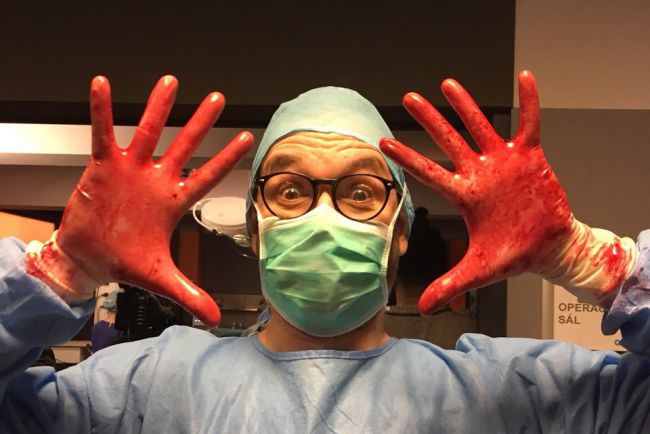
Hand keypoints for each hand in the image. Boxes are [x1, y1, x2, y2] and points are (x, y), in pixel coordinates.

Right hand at [26, 75, 253, 325]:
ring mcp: (131, 170)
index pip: (207, 176)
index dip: (226, 159)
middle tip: (219, 99)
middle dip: (201, 123)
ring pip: (148, 132)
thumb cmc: (124, 261)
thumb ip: (188, 294)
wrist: (88, 257)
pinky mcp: (103, 167)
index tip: (245, 138)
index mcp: (173, 202)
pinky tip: (102, 86)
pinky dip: (102, 111)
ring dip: (159, 108)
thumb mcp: (159, 278)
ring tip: (171, 82)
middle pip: (184, 146)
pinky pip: (103, 133)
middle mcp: (156, 180)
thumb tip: (214, 318)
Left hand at [380, 70, 633, 313]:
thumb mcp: (479, 270)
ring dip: (466, 106)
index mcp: (465, 194)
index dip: (407, 158)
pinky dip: (528, 102)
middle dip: (429, 120)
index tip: (384, 143)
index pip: (429, 172)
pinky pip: (529, 123)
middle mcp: (480, 173)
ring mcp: (503, 162)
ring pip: (481, 126)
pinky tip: (524, 77)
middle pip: (449, 140)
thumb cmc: (513, 254)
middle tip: (408, 98)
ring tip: (447, 84)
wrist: (548, 247)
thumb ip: (450, 285)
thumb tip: (423, 307)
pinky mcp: (530, 156)